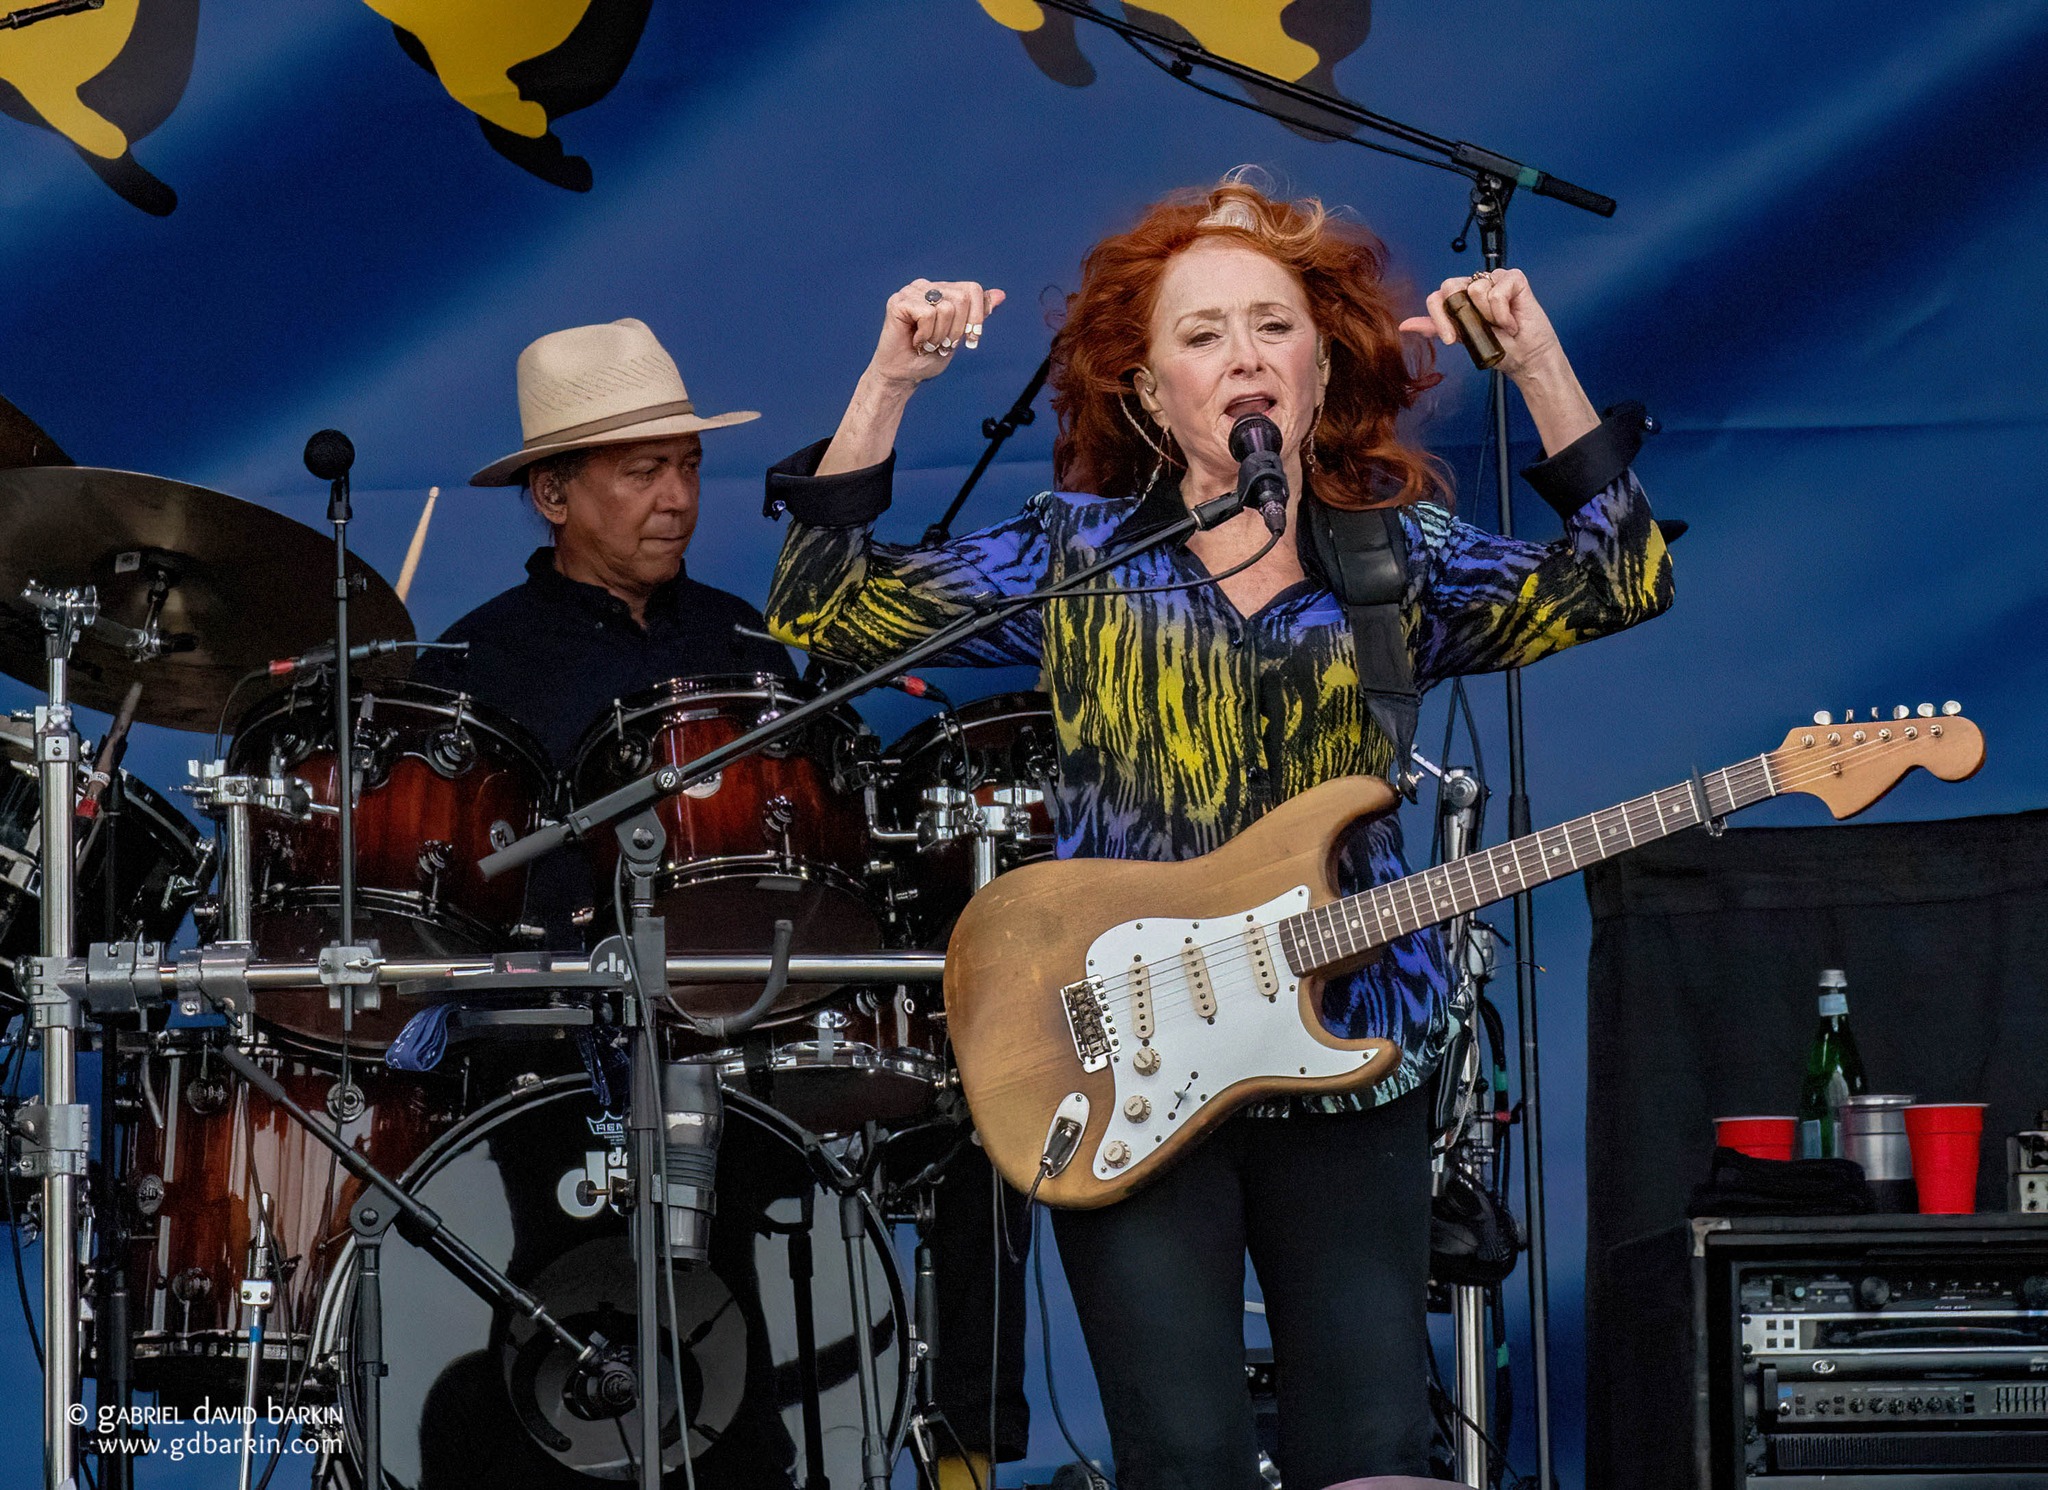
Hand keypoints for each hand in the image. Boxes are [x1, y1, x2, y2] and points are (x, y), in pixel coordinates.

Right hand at [867, 279, 1006, 386]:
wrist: (902, 376)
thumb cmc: (927, 358)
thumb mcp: (960, 335)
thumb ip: (977, 314)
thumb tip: (1001, 294)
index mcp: (942, 291)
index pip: (973, 289)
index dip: (977, 317)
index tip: (969, 341)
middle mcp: (927, 286)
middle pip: (962, 298)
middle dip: (957, 330)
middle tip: (941, 344)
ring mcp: (911, 292)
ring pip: (946, 308)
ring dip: (940, 336)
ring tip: (927, 344)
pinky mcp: (898, 302)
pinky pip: (928, 314)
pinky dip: (926, 335)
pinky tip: (916, 341)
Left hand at [1400, 268, 1565, 380]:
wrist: (1527, 358)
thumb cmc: (1500, 348)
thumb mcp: (1462, 339)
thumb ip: (1436, 327)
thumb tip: (1404, 325)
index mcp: (1461, 298)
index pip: (1436, 296)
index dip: (1440, 317)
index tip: (1452, 339)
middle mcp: (1475, 285)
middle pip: (1451, 285)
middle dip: (1463, 315)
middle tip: (1481, 329)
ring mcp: (1494, 279)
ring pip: (1476, 290)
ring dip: (1490, 317)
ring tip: (1502, 325)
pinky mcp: (1514, 278)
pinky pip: (1497, 292)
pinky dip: (1503, 314)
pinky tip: (1512, 321)